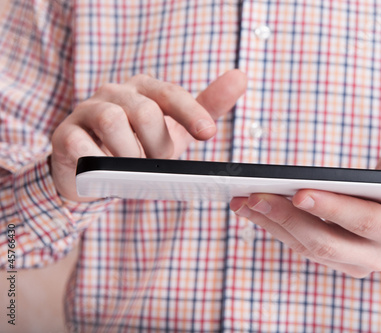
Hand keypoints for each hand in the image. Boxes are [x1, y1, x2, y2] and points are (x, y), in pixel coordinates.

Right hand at [51, 70, 246, 201]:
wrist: (95, 173)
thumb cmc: (140, 146)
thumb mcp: (176, 130)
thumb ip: (206, 107)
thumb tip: (240, 77)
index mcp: (145, 90)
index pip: (170, 94)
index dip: (190, 112)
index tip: (208, 133)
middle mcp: (116, 94)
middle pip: (144, 110)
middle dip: (156, 144)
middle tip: (156, 164)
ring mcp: (87, 111)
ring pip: (112, 120)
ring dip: (130, 154)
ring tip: (132, 169)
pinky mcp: (65, 134)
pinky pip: (81, 144)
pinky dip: (98, 161)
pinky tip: (105, 172)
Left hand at [230, 142, 380, 277]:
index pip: (363, 221)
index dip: (331, 208)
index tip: (298, 193)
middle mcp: (376, 255)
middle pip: (325, 242)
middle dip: (287, 218)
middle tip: (255, 197)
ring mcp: (351, 262)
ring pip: (305, 247)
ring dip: (271, 224)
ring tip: (243, 201)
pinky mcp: (332, 260)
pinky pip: (299, 246)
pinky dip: (274, 227)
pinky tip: (253, 209)